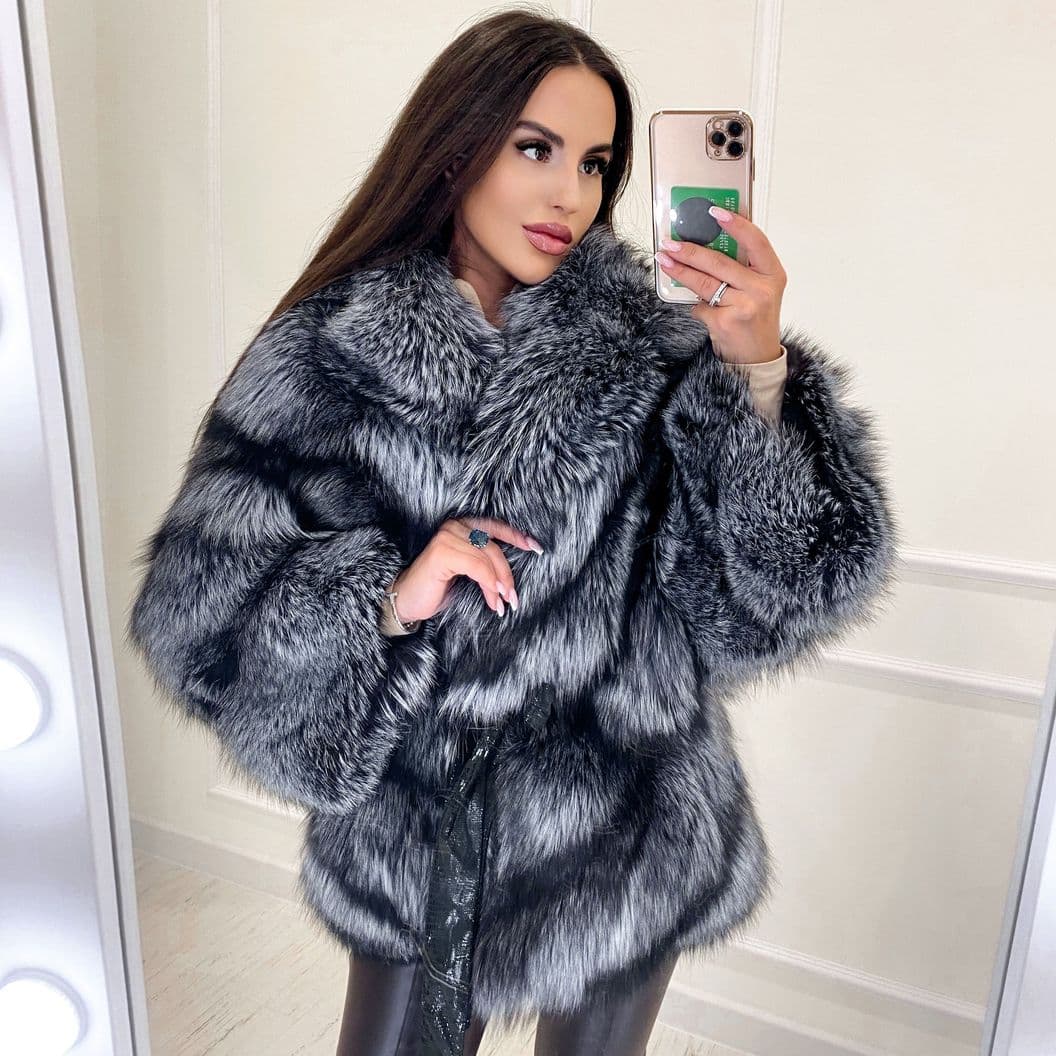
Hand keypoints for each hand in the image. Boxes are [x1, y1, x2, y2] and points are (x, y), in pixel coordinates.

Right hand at [389, 516, 542, 621]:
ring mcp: (447, 538)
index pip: (495, 526)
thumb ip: (486, 564)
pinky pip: (477, 567)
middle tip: (514, 598)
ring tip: (503, 604)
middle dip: (507, 574)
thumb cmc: (437, 588)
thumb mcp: (469, 572)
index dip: (517, 536)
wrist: (408, 601)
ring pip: (487, 558)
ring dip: (499, 584)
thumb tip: (511, 575)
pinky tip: (493, 600)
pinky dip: (489, 584)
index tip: (536, 548)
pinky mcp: (442, 553)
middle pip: (493, 547)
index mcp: (462, 526)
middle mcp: (454, 526)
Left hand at [654, 206, 786, 365]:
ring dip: (680, 270)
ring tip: (664, 260)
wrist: (757, 358)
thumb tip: (708, 241)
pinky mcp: (725, 322)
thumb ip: (743, 268)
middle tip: (670, 242)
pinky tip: (696, 305)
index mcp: (773, 274)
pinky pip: (700, 306)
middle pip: (720, 263)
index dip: (736, 224)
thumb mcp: (760, 289)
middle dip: (691, 250)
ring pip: (704, 283)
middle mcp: (761, 289)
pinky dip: (695, 305)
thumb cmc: (755, 319)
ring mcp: (743, 306)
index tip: (715, 211)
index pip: (756, 241)